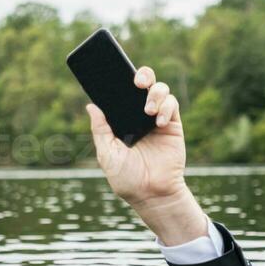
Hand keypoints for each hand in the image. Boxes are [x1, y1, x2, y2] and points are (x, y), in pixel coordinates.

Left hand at [85, 66, 209, 246]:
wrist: (151, 193)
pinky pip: (172, 105)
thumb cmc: (127, 178)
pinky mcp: (173, 125)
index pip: (121, 93)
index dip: (119, 79)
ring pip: (160, 89)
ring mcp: (157, 118)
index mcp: (122, 120)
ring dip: (155, 93)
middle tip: (137, 82)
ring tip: (148, 111)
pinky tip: (159, 121)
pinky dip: (166, 107)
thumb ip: (100, 130)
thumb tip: (91, 106)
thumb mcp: (107, 153)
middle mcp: (139, 115)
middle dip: (142, 76)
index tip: (114, 72)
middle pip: (144, 83)